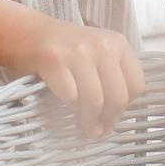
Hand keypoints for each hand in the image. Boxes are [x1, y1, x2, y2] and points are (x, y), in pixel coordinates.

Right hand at [7, 20, 146, 137]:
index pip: (137, 85)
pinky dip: (68, 108)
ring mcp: (78, 51)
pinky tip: (64, 108)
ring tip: (84, 129)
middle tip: (97, 132)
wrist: (27, 33)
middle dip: (108, 121)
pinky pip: (70, 97)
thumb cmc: (65, 50)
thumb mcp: (97, 53)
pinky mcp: (54, 60)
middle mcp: (102, 45)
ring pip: (95, 101)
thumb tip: (115, 119)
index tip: (112, 119)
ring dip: (88, 121)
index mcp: (118, 43)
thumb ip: (112, 77)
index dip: (126, 108)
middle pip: (118, 97)